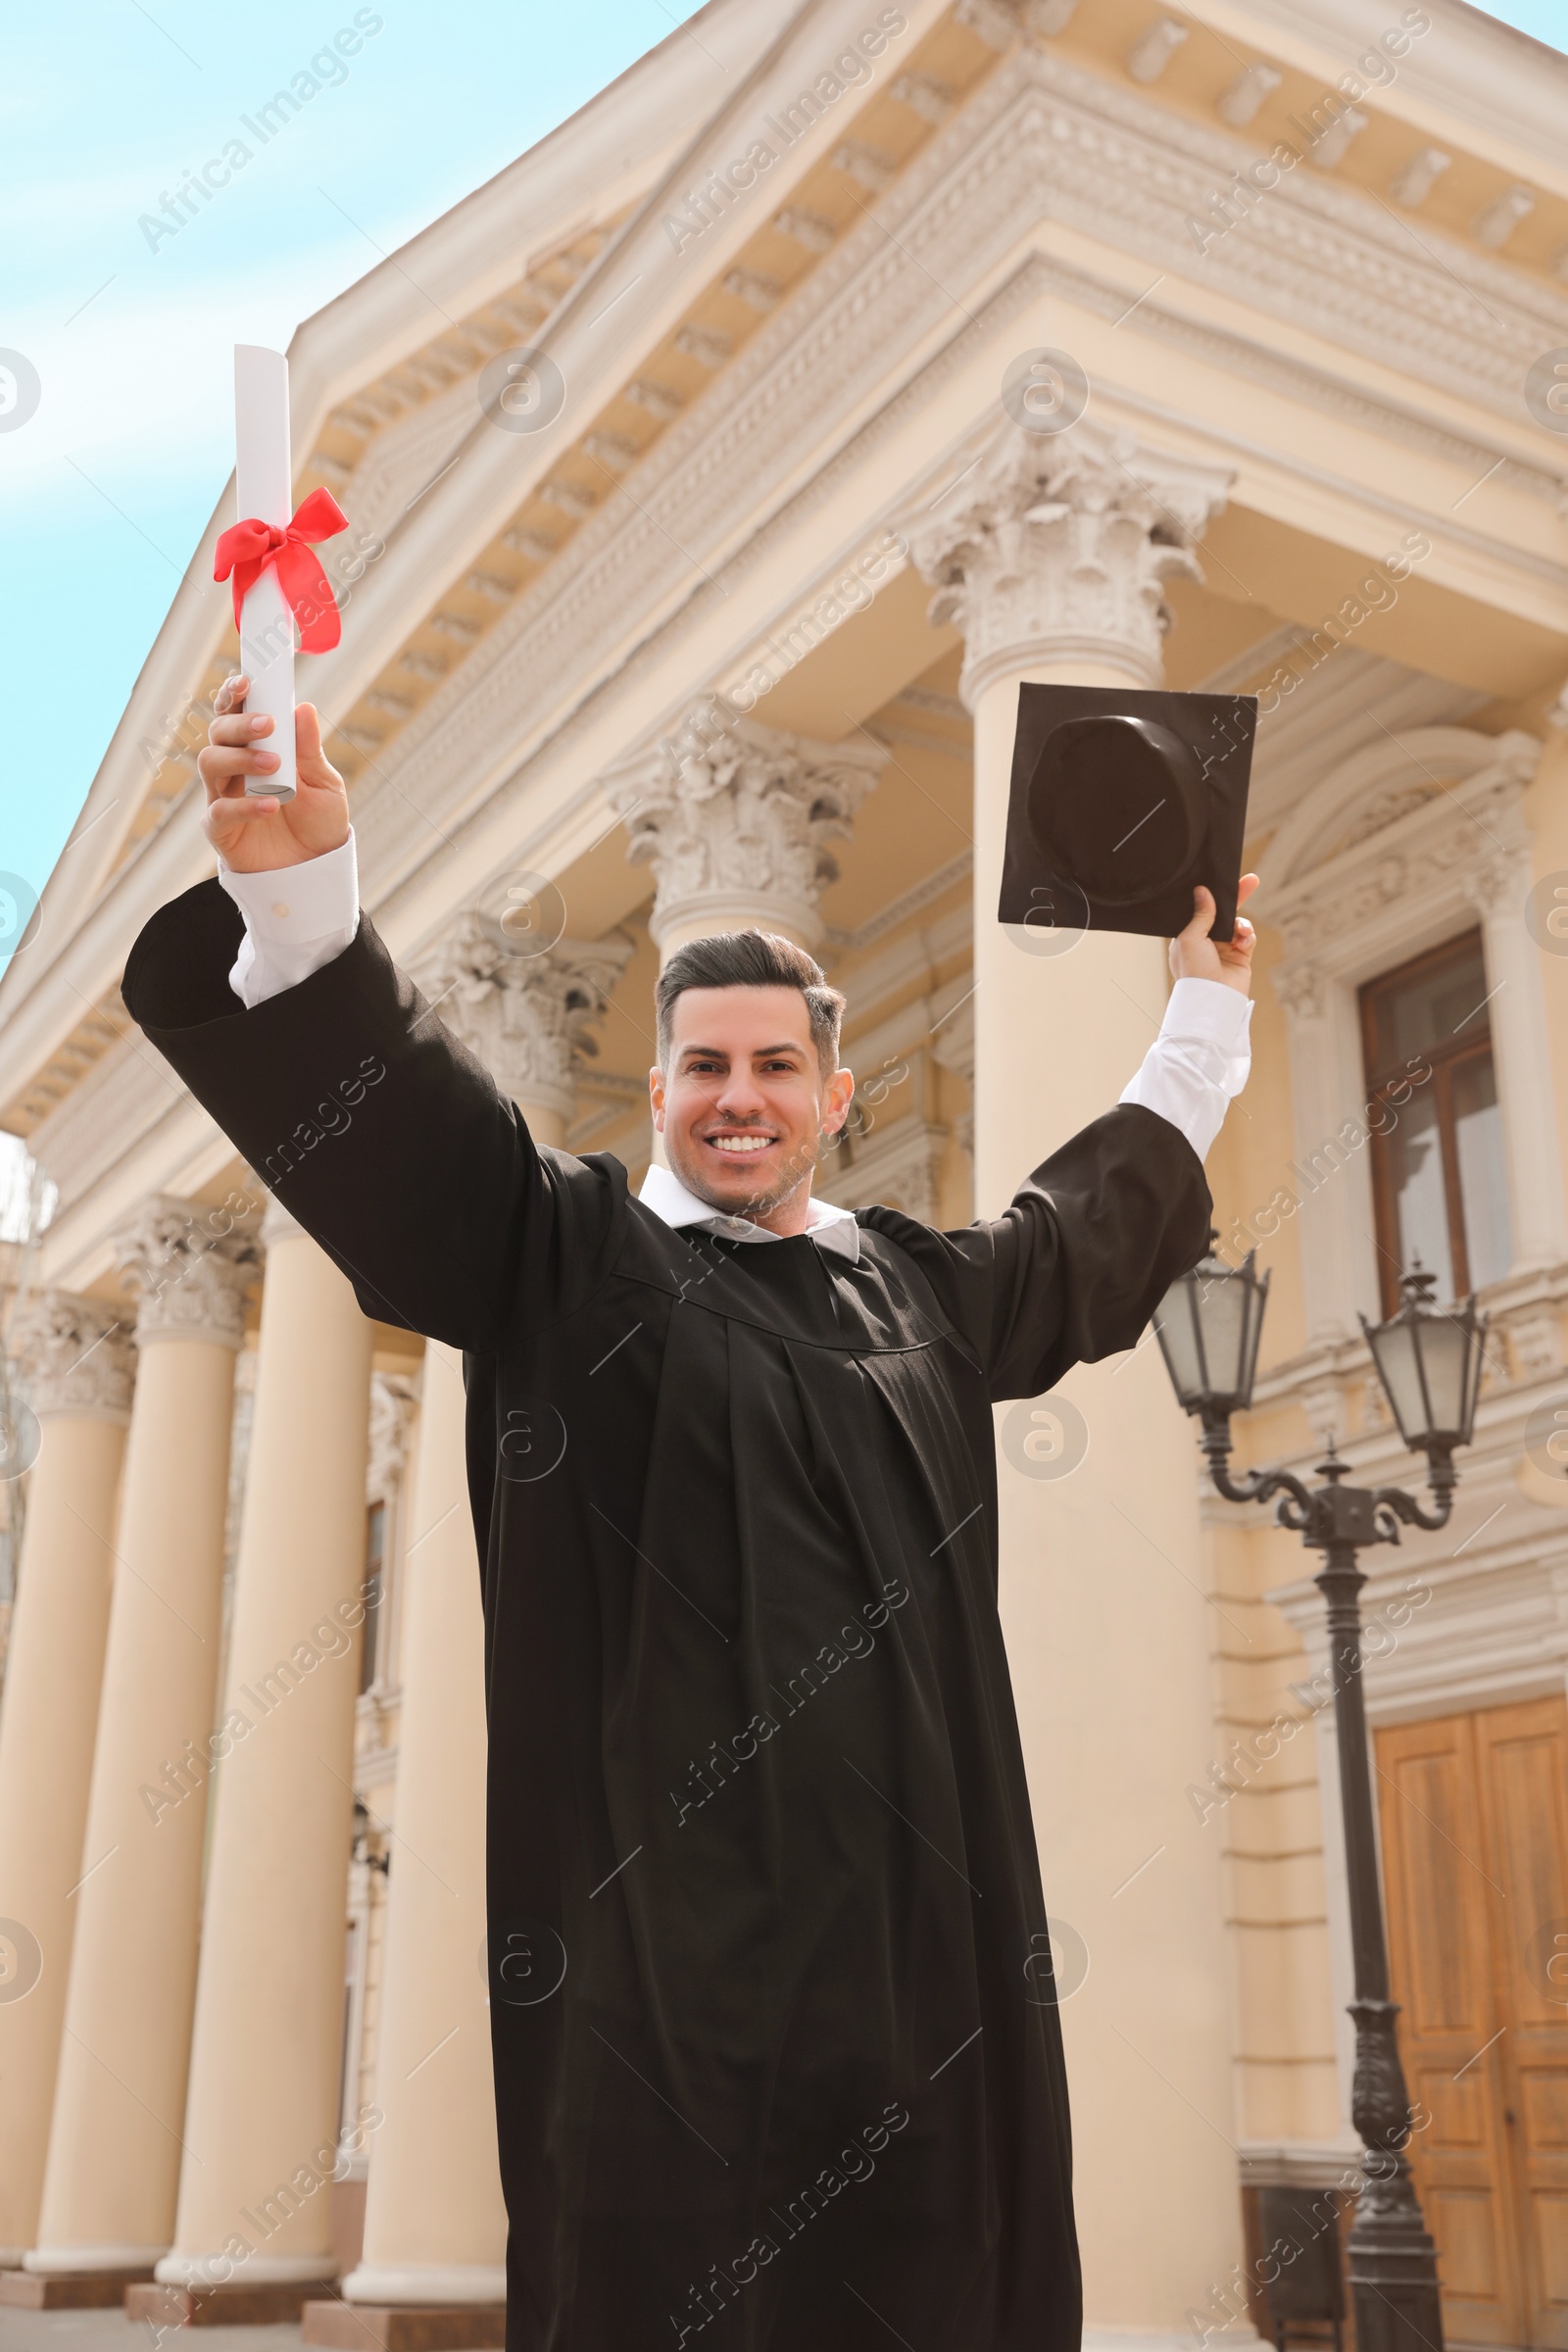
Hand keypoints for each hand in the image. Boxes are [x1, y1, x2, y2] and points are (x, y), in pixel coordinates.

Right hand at [198, 674, 348, 871]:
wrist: (317, 868)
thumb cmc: (318, 821)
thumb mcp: (324, 783)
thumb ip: (310, 749)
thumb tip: (303, 708)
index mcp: (256, 749)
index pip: (236, 713)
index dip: (234, 694)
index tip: (247, 682)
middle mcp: (234, 768)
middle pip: (218, 732)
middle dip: (240, 724)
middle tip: (268, 725)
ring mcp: (223, 796)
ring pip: (209, 763)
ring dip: (239, 758)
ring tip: (273, 766)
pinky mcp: (220, 829)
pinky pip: (219, 811)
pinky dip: (243, 806)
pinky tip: (270, 806)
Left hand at [1169, 873, 1258, 994]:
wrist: (1213, 999)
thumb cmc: (1194, 971)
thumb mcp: (1190, 938)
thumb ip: (1200, 914)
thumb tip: (1202, 891)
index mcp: (1189, 936)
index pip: (1203, 909)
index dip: (1214, 896)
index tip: (1224, 881)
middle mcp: (1206, 941)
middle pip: (1224, 912)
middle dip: (1237, 897)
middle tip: (1251, 880)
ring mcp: (1224, 948)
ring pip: (1238, 924)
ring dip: (1242, 924)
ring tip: (1241, 932)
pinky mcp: (1240, 956)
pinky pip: (1248, 938)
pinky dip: (1248, 937)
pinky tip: (1244, 943)